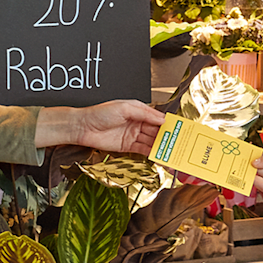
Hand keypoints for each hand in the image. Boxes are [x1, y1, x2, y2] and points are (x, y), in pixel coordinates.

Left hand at [42, 100, 167, 155]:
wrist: (83, 127)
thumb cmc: (100, 113)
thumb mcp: (125, 108)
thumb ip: (144, 113)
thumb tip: (161, 118)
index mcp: (138, 111)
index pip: (157, 118)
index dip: (168, 123)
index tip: (179, 128)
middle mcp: (137, 123)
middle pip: (156, 131)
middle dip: (167, 136)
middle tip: (179, 142)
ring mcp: (133, 135)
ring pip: (151, 141)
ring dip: (161, 146)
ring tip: (172, 151)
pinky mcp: (127, 147)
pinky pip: (143, 150)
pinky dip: (152, 153)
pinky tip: (159, 155)